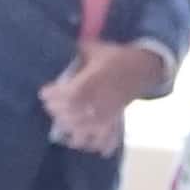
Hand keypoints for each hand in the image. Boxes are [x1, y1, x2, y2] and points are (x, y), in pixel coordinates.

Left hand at [38, 38, 172, 141]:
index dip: (53, 96)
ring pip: (85, 130)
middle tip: (51, 106)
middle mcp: (100, 100)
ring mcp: (108, 112)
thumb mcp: (97, 49)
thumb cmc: (117, 57)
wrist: (145, 67)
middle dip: (57, 111)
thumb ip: (78, 49)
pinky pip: (106, 138)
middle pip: (72, 114)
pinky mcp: (115, 119)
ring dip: (70, 129)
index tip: (44, 92)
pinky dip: (94, 144)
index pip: (69, 94)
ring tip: (63, 123)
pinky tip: (83, 143)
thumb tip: (56, 44)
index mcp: (94, 81)